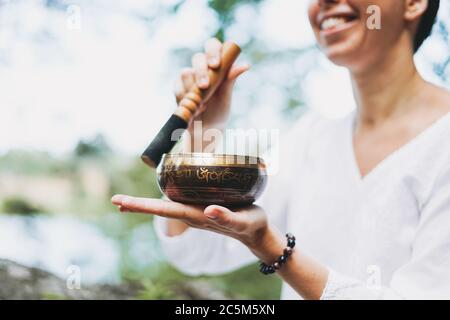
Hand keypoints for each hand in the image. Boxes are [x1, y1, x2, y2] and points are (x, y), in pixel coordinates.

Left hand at [111, 194, 268, 248]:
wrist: (256, 231)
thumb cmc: (251, 225)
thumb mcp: (243, 221)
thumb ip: (227, 217)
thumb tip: (209, 210)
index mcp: (197, 216)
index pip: (165, 210)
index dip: (142, 205)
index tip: (121, 203)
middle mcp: (192, 214)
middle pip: (159, 208)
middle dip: (137, 205)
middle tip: (114, 201)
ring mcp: (195, 210)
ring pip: (166, 205)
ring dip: (146, 203)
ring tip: (126, 201)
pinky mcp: (202, 205)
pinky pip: (177, 200)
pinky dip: (163, 196)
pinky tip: (159, 191)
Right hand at [175, 38, 249, 131]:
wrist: (204, 131)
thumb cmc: (218, 112)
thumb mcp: (226, 97)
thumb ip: (230, 80)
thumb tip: (245, 65)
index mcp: (216, 65)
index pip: (213, 46)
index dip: (213, 51)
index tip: (215, 65)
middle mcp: (202, 68)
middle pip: (197, 57)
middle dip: (201, 71)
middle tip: (205, 86)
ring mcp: (189, 77)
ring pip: (186, 72)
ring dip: (193, 89)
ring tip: (203, 104)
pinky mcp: (178, 87)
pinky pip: (178, 87)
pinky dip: (186, 98)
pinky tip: (195, 108)